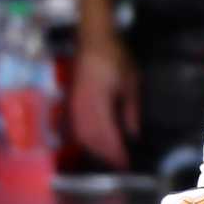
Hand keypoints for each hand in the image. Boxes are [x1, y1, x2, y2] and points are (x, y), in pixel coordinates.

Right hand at [71, 39, 140, 167]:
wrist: (92, 39)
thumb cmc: (115, 57)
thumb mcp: (131, 81)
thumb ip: (131, 109)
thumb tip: (133, 134)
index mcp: (100, 101)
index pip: (107, 134)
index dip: (115, 152)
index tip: (125, 163)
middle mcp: (84, 107)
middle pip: (92, 139)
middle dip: (105, 154)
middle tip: (118, 162)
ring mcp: (74, 105)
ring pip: (81, 135)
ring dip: (94, 149)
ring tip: (108, 155)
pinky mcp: (70, 102)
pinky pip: (74, 127)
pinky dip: (84, 139)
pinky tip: (92, 143)